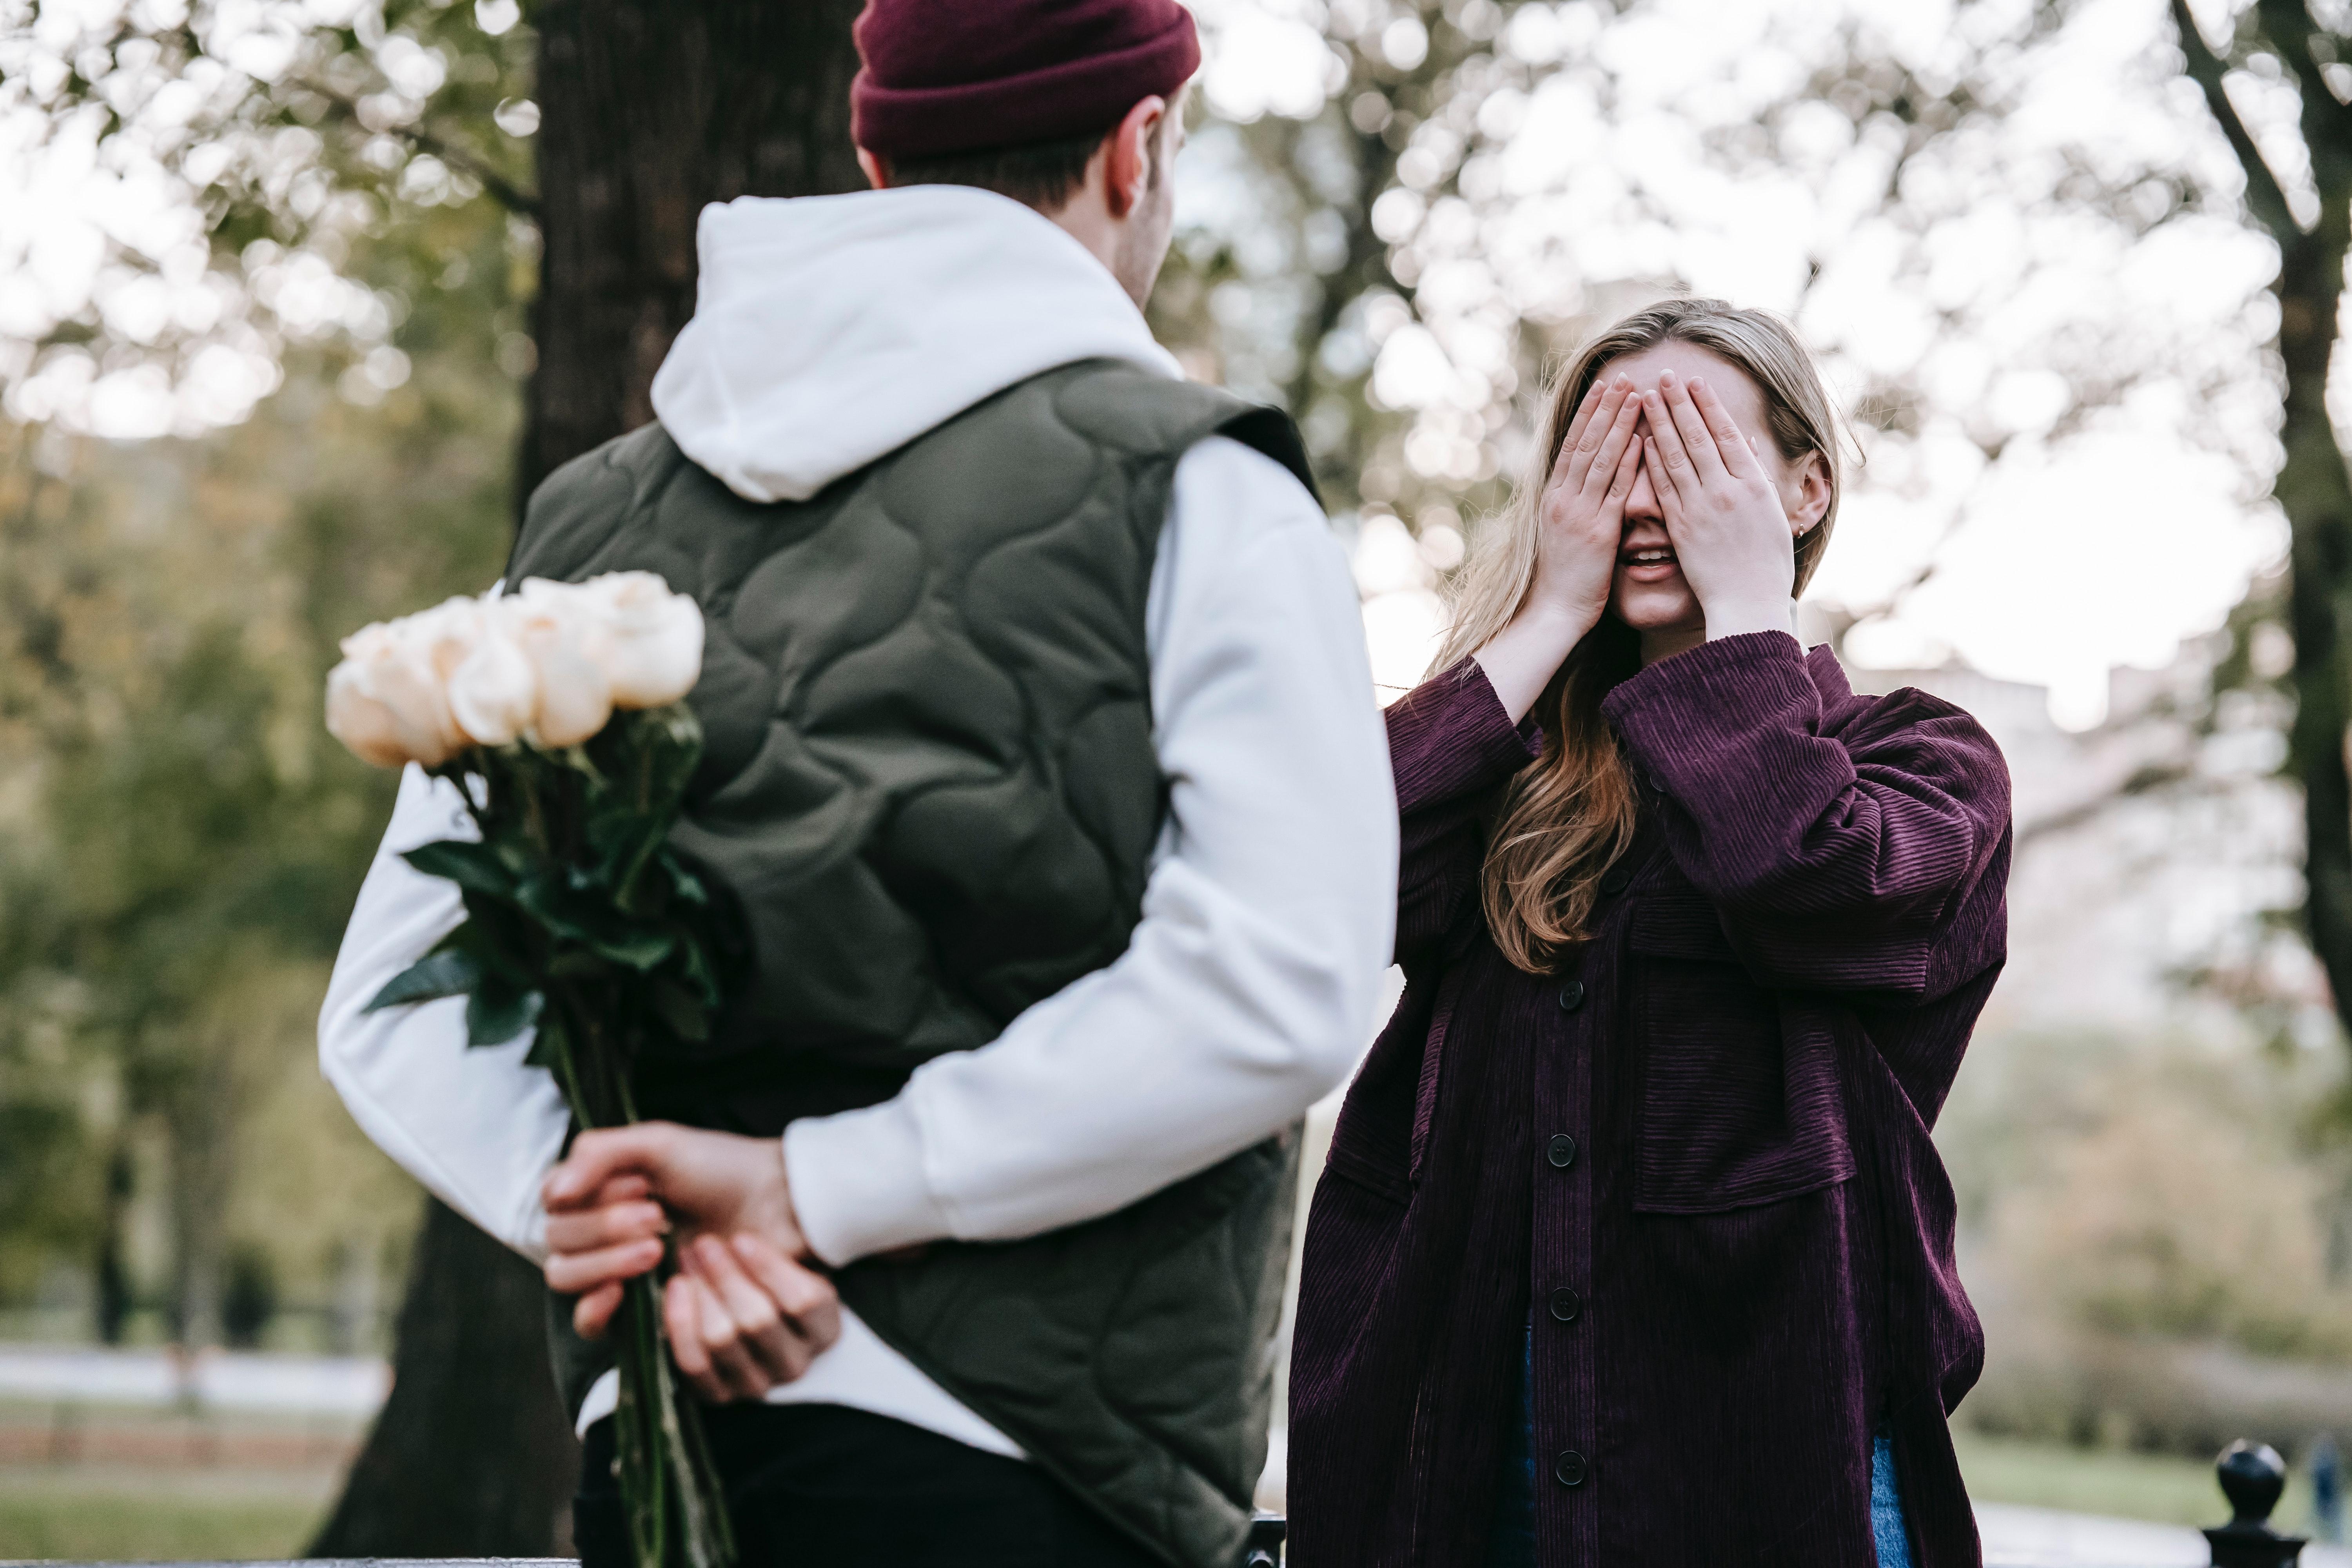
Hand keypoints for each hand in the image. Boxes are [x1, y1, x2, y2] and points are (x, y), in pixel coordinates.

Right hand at [542, 1121, 808, 1336]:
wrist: (774, 1206)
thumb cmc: (719, 1169)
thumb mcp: (659, 1144)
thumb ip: (600, 1154)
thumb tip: (555, 1193)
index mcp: (596, 1190)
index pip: (554, 1203)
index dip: (589, 1196)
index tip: (643, 1184)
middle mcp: (596, 1233)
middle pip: (557, 1242)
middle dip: (604, 1227)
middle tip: (658, 1216)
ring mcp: (612, 1272)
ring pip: (566, 1277)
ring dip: (605, 1260)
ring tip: (658, 1246)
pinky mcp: (634, 1308)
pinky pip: (589, 1322)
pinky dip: (596, 1307)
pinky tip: (621, 1291)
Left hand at [663, 1232, 841, 1402]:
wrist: (752, 1322)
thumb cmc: (772, 1282)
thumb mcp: (790, 1266)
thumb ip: (776, 1254)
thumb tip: (742, 1236)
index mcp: (825, 1330)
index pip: (804, 1302)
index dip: (769, 1268)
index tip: (741, 1238)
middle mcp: (794, 1364)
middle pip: (757, 1320)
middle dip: (725, 1275)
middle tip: (704, 1243)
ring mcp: (756, 1385)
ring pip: (722, 1339)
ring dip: (700, 1291)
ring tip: (688, 1259)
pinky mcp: (719, 1395)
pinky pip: (694, 1362)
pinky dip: (680, 1322)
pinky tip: (676, 1288)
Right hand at [1531, 372, 1646, 633]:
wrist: (1553, 611)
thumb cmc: (1563, 576)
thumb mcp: (1562, 531)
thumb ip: (1576, 502)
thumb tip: (1590, 479)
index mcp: (1554, 496)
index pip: (1573, 444)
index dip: (1590, 413)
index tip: (1605, 386)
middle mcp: (1563, 499)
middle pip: (1587, 443)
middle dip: (1606, 408)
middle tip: (1625, 377)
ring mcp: (1578, 513)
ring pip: (1600, 459)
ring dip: (1619, 424)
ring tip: (1636, 395)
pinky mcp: (1597, 532)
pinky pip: (1614, 491)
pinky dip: (1628, 463)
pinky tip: (1641, 439)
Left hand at [1639, 369, 1795, 640]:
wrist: (1749, 604)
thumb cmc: (1766, 563)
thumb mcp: (1772, 514)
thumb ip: (1758, 474)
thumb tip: (1749, 440)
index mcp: (1754, 485)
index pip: (1727, 434)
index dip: (1708, 405)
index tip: (1695, 382)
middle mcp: (1728, 491)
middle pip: (1699, 437)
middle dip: (1680, 403)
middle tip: (1665, 375)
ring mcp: (1703, 508)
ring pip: (1677, 456)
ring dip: (1660, 423)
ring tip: (1646, 396)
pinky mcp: (1682, 527)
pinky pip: (1664, 487)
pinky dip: (1652, 460)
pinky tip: (1641, 439)